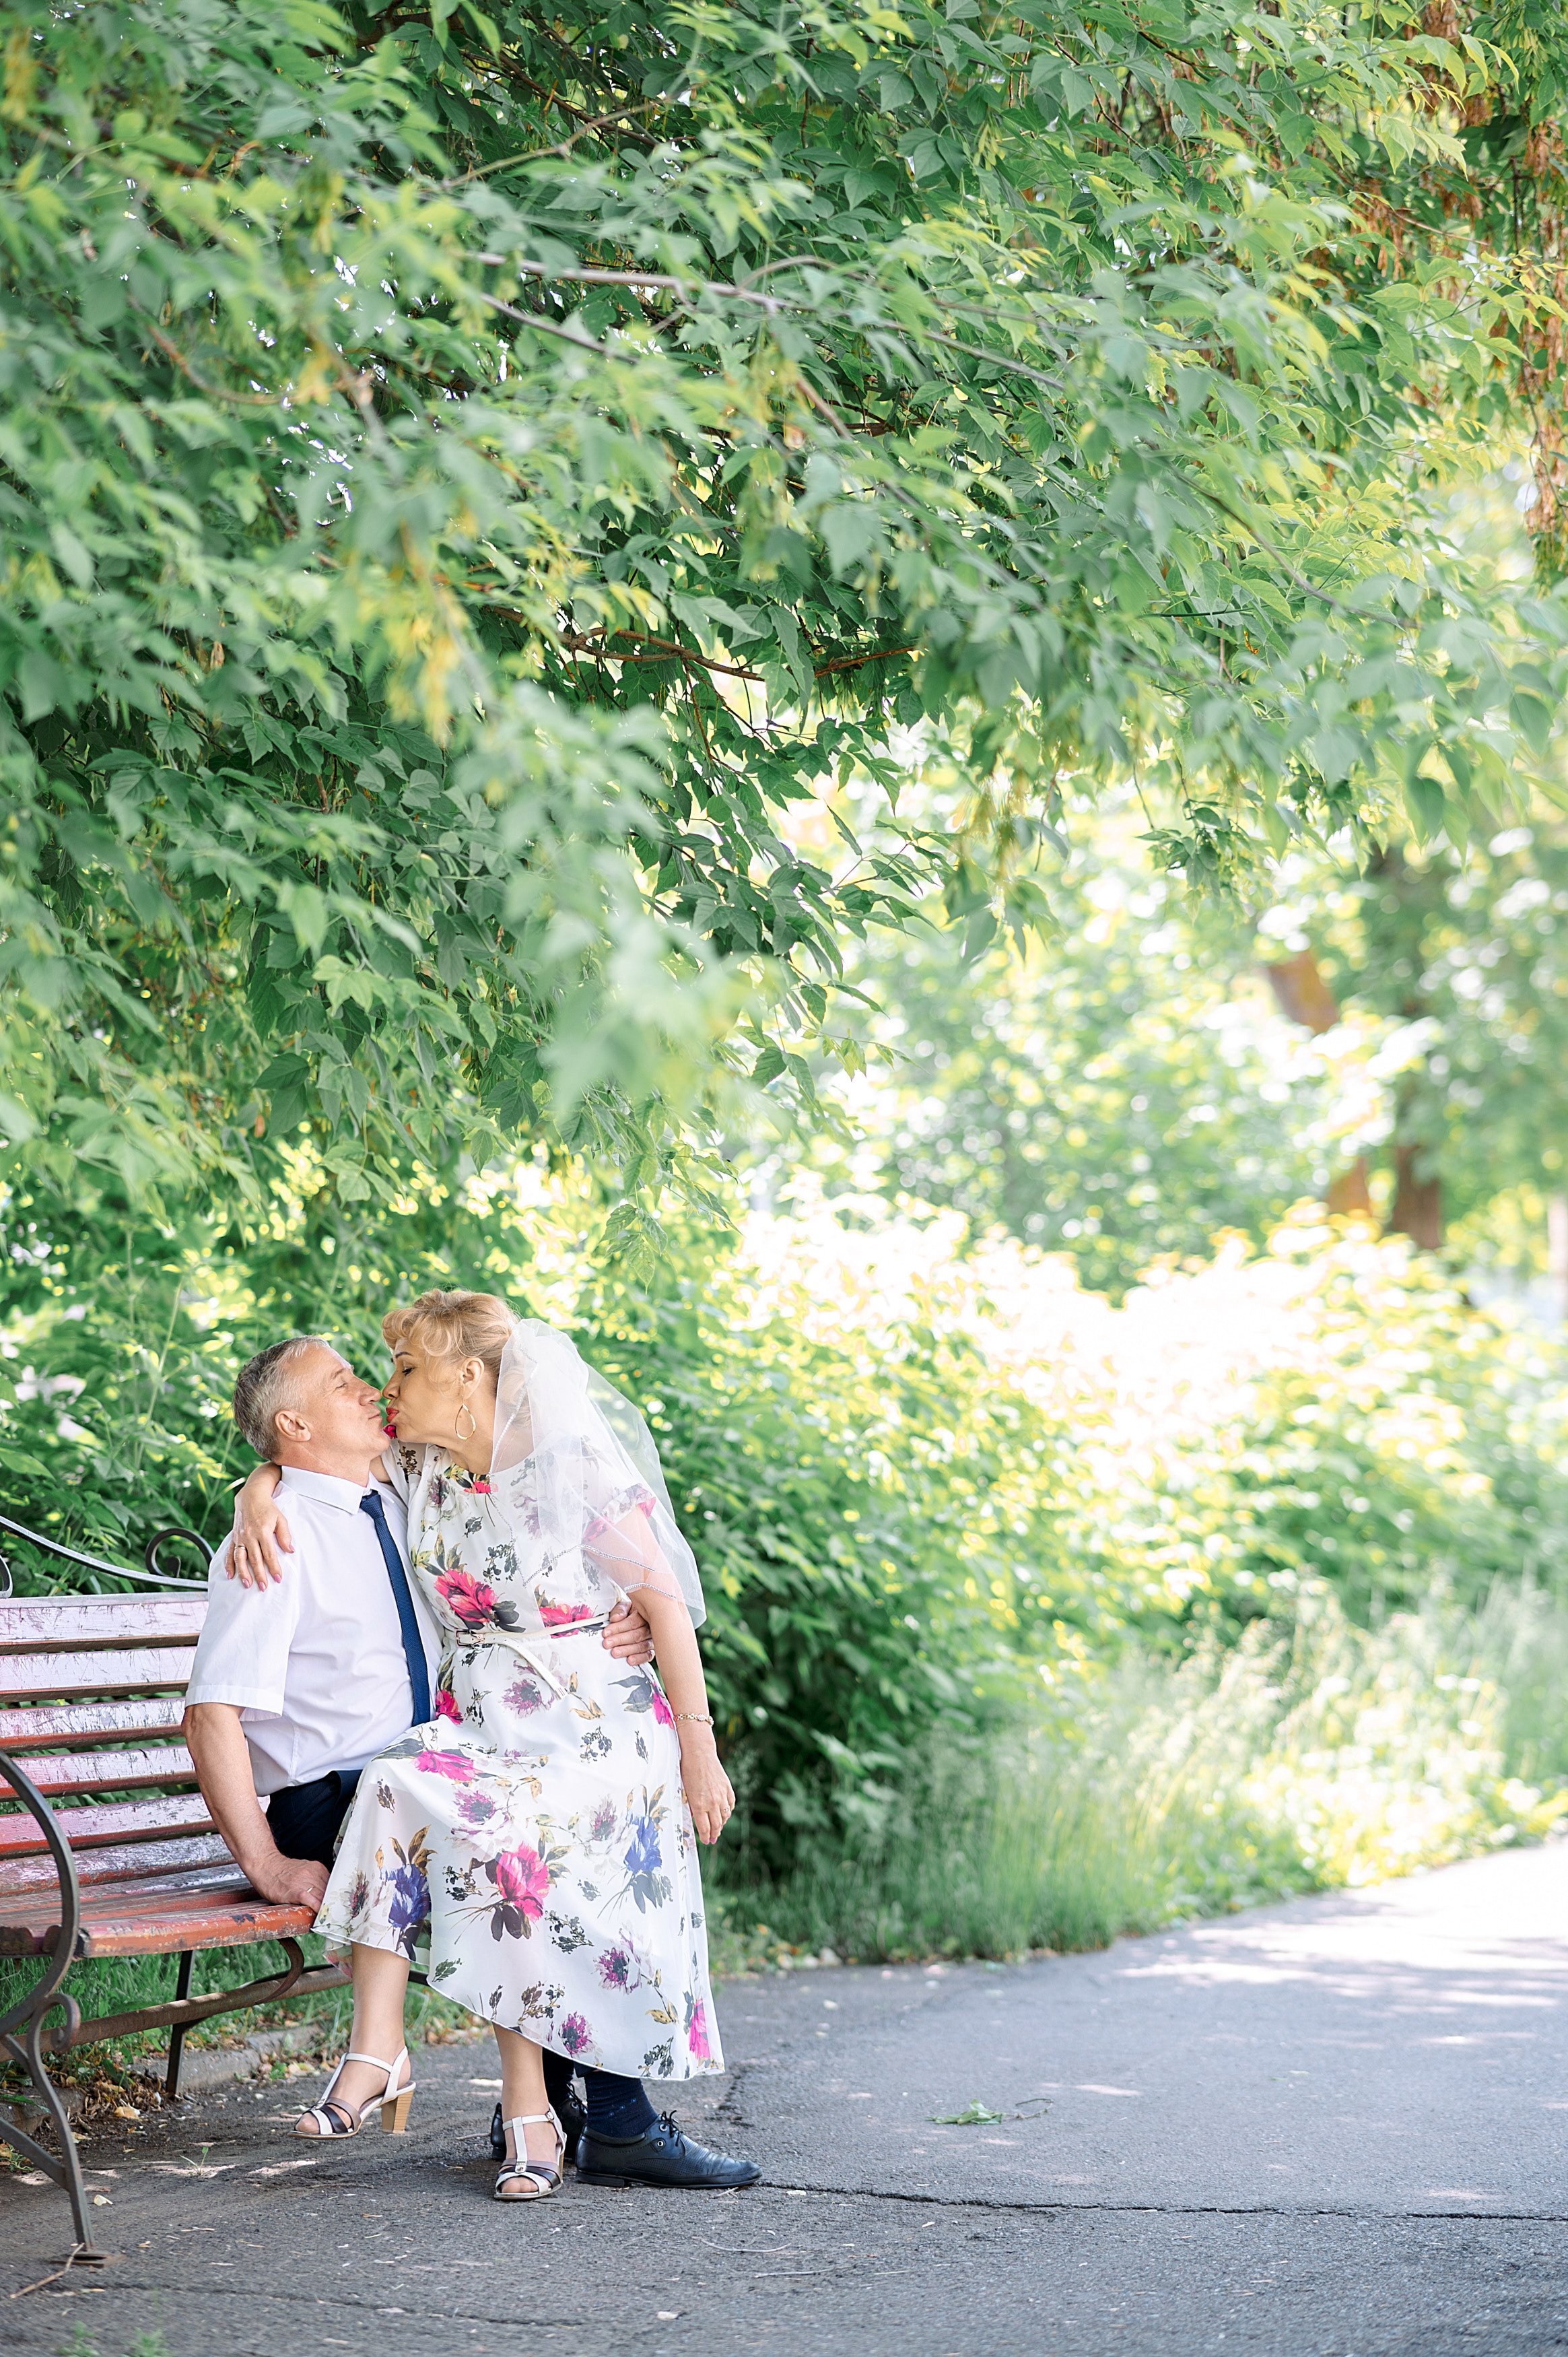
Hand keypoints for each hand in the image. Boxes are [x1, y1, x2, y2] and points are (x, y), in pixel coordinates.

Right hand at [229, 1495, 294, 1588]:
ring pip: (240, 1558)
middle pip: (255, 1559)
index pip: (269, 1554)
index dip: (274, 1568)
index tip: (278, 1579)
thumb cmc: (268, 1508)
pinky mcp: (233, 1537)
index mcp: (263, 1531)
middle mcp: (249, 1535)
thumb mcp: (281, 1518)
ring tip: (247, 1584)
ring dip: (243, 1572)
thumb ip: (285, 1535)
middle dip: (259, 1575)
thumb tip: (290, 1550)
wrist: (251, 1496)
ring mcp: (240, 1537)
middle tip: (264, 1587)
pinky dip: (229, 1564)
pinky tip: (230, 1575)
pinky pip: (230, 1553)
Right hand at [249, 1851, 328, 1908]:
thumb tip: (324, 1892)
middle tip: (334, 1913)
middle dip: (331, 1903)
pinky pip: (312, 1901)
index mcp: (317, 1868)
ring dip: (326, 1908)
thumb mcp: (303, 1870)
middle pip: (329, 1892)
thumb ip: (315, 1878)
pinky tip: (319, 1914)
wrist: (265, 1866)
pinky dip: (317, 1908)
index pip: (333, 1884)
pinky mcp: (296, 1892)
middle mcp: (313, 1874)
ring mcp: (305, 1882)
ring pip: (323, 1897)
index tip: (336, 1904)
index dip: (334, 1896)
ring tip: (328, 1917)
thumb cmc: (282, 1871)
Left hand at [602, 1597, 654, 1666]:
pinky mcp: (651, 1650)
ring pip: (641, 1646)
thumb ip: (620, 1610)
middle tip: (607, 1643)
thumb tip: (615, 1618)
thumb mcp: (624, 1607)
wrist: (639, 1615)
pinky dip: (639, 1658)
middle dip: (620, 1640)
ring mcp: (652, 1639)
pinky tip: (630, 1660)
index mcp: (644, 1614)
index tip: (606, 1632)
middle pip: (637, 1635)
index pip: (633, 1622)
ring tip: (615, 1652)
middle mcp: (651, 1627)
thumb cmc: (630, 1612)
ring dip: (627, 1650)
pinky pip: (648, 1655)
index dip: (618, 1628)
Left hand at [679, 1731, 734, 1845]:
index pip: (704, 1828)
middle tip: (712, 1839)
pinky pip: (731, 1804)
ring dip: (721, 1824)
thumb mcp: (685, 1791)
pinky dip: (728, 1811)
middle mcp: (712, 1802)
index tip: (705, 1841)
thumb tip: (695, 1817)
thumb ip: (691, 1806)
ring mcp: (721, 1795)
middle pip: (716, 1825)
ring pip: (725, 1816)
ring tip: (718, 1828)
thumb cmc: (687, 1770)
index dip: (705, 1837)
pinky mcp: (727, 1787)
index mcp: (699, 1804)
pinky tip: (725, 1813)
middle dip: (714, 1834)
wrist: (699, 1753)